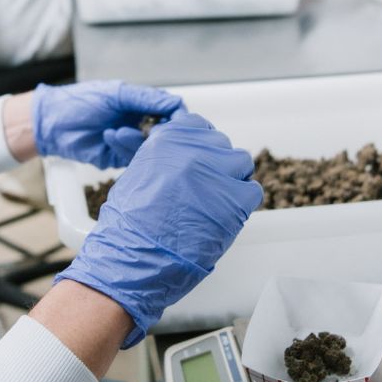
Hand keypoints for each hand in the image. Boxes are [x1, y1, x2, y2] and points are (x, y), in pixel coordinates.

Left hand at [32, 80, 185, 168]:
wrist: (53, 122)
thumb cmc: (82, 101)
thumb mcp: (117, 94)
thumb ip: (147, 98)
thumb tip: (176, 102)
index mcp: (141, 105)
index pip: (169, 112)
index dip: (176, 117)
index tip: (179, 122)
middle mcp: (138, 124)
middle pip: (163, 134)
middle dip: (159, 134)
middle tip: (153, 133)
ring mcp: (129, 142)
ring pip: (148, 148)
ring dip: (135, 140)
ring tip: (117, 130)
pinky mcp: (118, 158)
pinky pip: (131, 158)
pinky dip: (122, 146)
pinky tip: (108, 136)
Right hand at [55, 111, 262, 344]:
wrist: (133, 256)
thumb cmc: (128, 225)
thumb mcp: (138, 175)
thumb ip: (163, 159)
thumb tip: (180, 160)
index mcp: (167, 139)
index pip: (198, 126)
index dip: (201, 146)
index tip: (199, 161)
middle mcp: (194, 149)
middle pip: (221, 145)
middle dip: (216, 164)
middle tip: (206, 189)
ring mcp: (216, 172)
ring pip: (241, 163)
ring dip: (232, 180)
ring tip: (217, 203)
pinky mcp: (234, 199)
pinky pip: (252, 190)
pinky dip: (243, 202)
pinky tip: (227, 215)